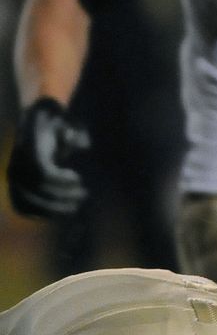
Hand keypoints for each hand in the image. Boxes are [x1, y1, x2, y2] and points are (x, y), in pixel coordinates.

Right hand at [6, 98, 90, 216]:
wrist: (33, 125)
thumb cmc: (56, 123)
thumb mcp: (66, 120)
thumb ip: (74, 130)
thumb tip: (83, 145)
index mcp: (29, 149)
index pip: (43, 173)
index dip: (62, 180)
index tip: (78, 177)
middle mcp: (17, 165)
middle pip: (39, 190)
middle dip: (64, 196)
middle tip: (84, 194)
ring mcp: (13, 178)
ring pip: (30, 202)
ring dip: (55, 209)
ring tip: (75, 206)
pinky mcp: (13, 188)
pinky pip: (23, 208)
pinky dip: (41, 214)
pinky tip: (60, 214)